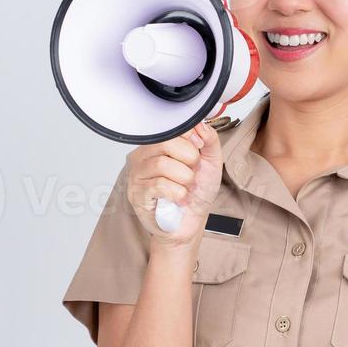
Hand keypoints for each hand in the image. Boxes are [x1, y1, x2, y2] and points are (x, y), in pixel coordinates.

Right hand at [125, 120, 223, 246]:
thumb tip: (200, 124)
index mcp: (158, 145)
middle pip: (166, 142)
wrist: (190, 222)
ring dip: (185, 178)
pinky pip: (159, 185)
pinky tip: (180, 198)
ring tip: (186, 187)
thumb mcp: (210, 162)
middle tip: (193, 173)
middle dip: (190, 159)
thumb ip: (209, 140)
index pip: (170, 127)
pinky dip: (177, 192)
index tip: (199, 150)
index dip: (190, 137)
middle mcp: (143, 156)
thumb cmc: (196, 193)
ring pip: (162, 164)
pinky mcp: (137, 194)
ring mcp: (137, 175)